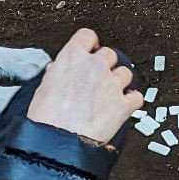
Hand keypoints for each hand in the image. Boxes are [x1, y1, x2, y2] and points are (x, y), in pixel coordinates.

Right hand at [28, 28, 140, 143]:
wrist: (60, 142)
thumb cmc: (47, 119)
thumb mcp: (42, 89)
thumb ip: (55, 75)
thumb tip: (56, 72)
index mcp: (73, 57)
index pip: (87, 36)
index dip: (89, 43)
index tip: (89, 50)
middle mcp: (96, 66)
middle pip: (109, 54)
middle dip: (104, 64)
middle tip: (97, 77)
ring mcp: (112, 84)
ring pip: (125, 72)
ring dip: (119, 81)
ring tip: (110, 92)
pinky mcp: (124, 104)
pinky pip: (136, 97)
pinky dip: (131, 100)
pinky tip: (124, 105)